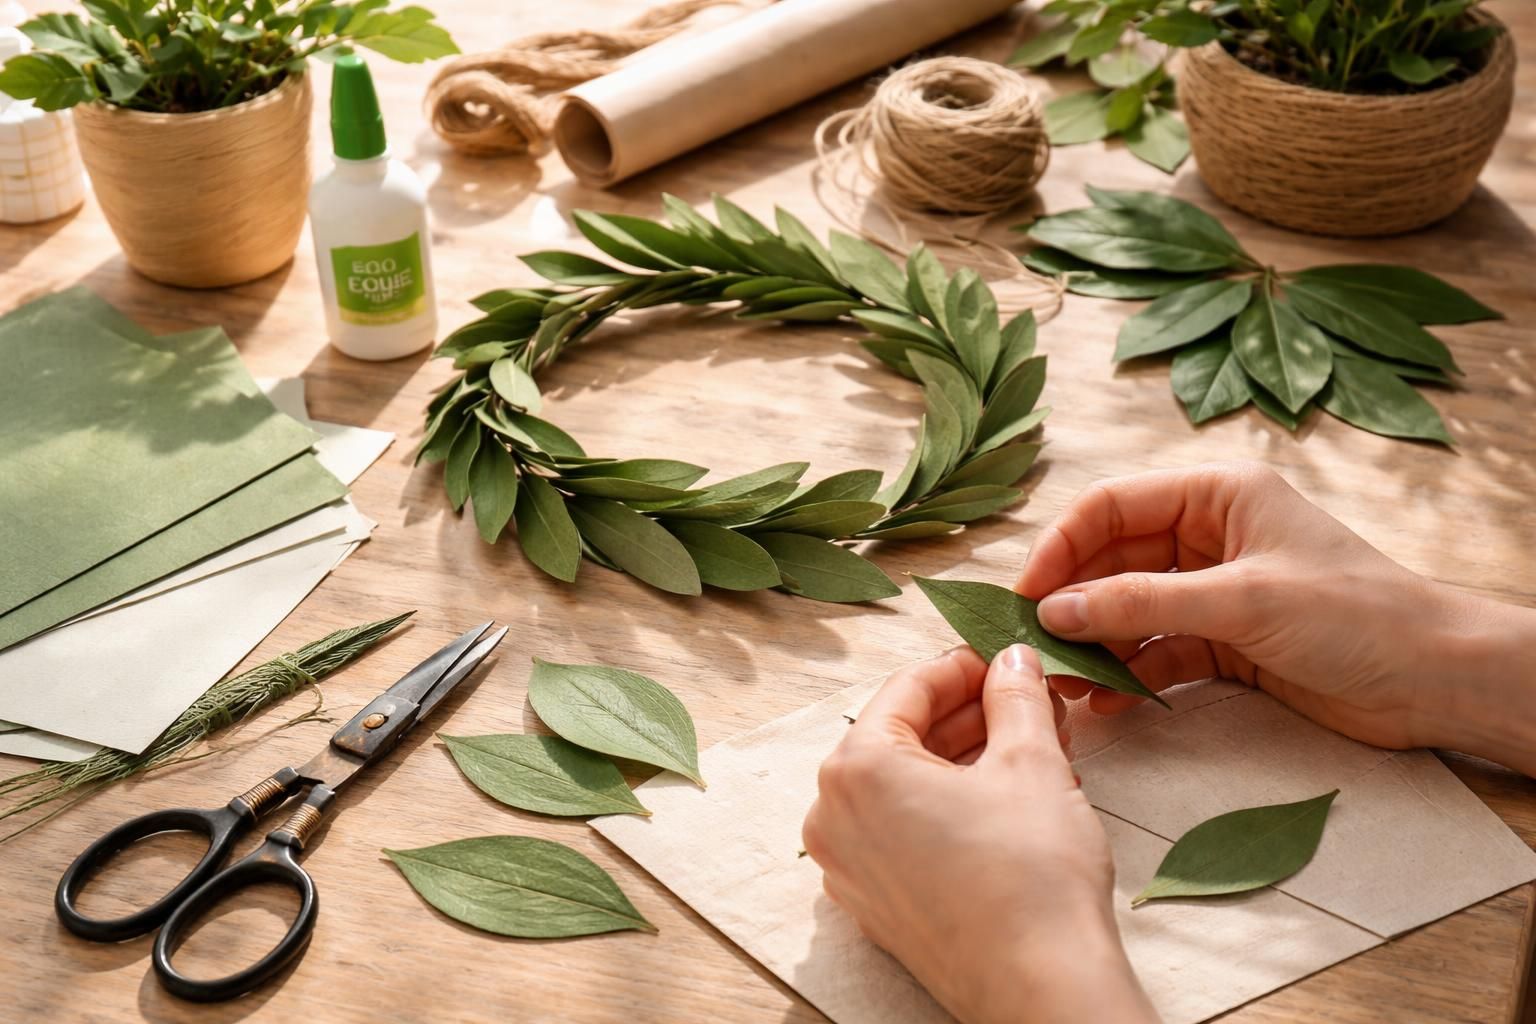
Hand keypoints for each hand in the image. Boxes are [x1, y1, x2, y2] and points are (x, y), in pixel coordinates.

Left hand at [802, 645, 1156, 1023]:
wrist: (1041, 988)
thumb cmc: (1030, 875)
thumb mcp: (1031, 761)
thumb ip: (1015, 697)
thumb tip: (1012, 662)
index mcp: (855, 769)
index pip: (906, 688)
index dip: (964, 666)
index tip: (1004, 660)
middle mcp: (834, 817)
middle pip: (902, 737)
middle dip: (970, 715)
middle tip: (1028, 701)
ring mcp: (850, 867)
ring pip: (905, 786)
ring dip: (966, 759)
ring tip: (1032, 745)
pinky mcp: (876, 906)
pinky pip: (904, 831)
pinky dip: (949, 806)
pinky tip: (1006, 796)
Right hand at [1018, 461, 1535, 772]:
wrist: (1435, 681)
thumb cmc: (1354, 615)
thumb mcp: (1240, 602)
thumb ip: (1142, 604)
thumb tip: (1055, 611)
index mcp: (1218, 495)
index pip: (1113, 507)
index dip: (1062, 547)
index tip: (1024, 594)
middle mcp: (1211, 535)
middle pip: (1115, 560)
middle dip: (1074, 602)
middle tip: (1031, 645)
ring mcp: (1216, 591)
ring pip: (1132, 610)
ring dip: (1096, 644)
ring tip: (1063, 683)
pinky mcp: (1226, 643)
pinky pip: (1158, 651)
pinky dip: (1131, 674)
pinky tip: (1106, 702)